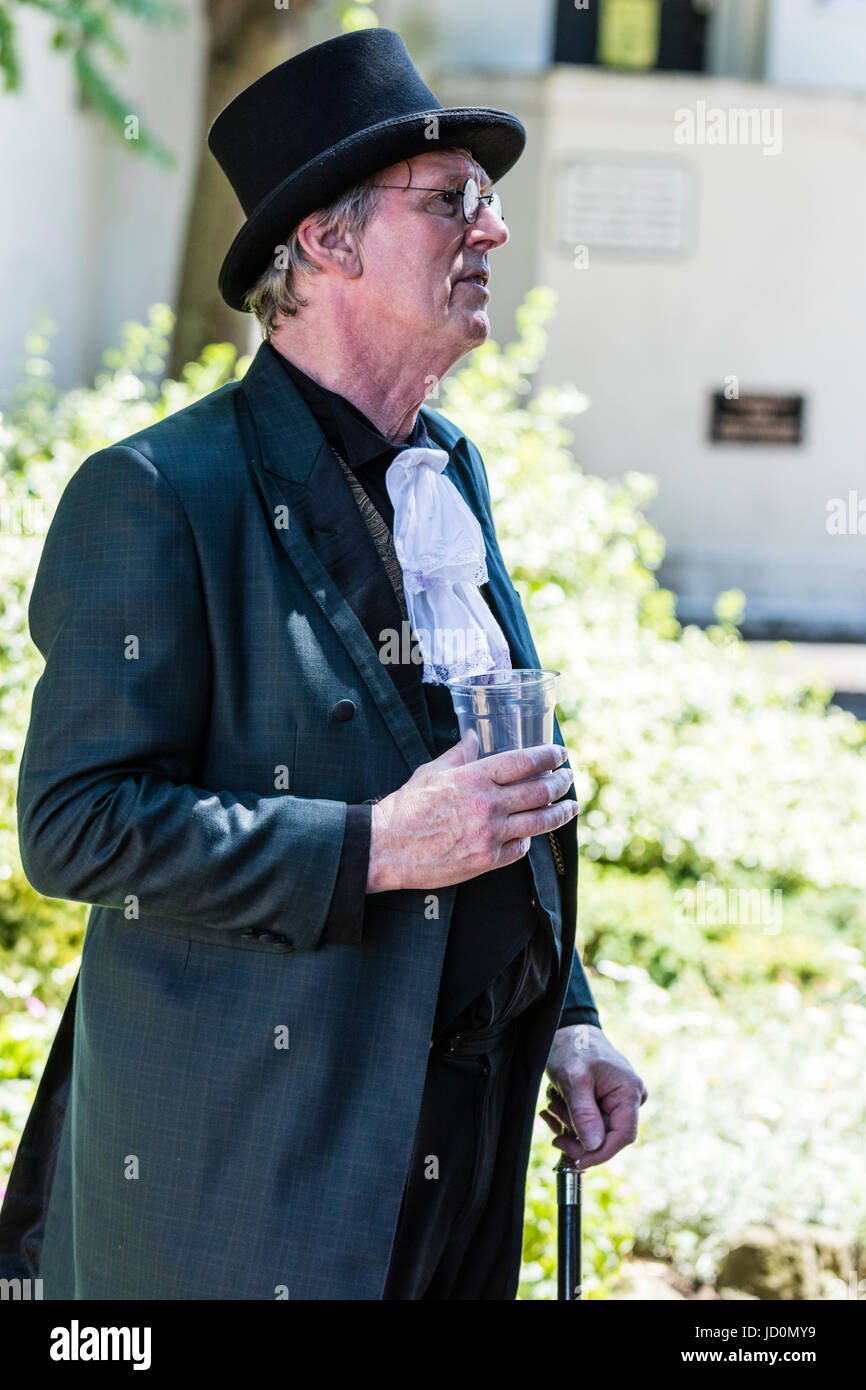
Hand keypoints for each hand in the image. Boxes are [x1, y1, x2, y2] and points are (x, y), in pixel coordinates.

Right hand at [365, 736, 577, 892]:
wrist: (386, 848)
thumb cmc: (405, 808)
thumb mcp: (430, 772)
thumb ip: (457, 754)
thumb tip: (473, 738)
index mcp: (474, 778)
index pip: (524, 762)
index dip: (548, 756)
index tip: (561, 754)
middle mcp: (488, 805)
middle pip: (540, 791)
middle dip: (561, 783)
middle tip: (568, 778)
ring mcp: (490, 835)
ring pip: (540, 822)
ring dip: (561, 812)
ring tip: (571, 807)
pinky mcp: (487, 861)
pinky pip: (520, 848)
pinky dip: (528, 840)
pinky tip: (530, 834)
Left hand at [541, 1025, 647, 1170]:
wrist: (566, 1030)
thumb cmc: (573, 1048)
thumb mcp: (574, 1079)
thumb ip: (584, 1113)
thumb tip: (594, 1146)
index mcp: (629, 1092)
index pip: (623, 1135)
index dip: (600, 1153)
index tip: (575, 1159)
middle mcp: (628, 1099)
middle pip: (605, 1137)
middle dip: (576, 1132)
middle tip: (552, 1114)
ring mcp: (616, 1101)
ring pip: (592, 1132)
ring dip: (568, 1123)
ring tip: (552, 1101)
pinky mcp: (602, 1103)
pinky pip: (586, 1124)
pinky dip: (567, 1120)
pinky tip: (552, 1106)